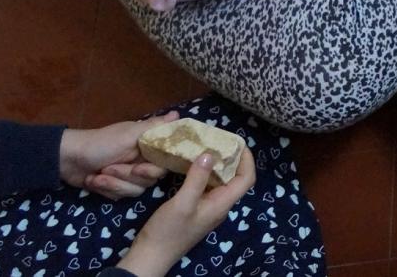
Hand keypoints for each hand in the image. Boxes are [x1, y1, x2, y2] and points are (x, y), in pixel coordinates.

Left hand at [59, 113, 174, 199]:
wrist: (68, 159)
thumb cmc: (100, 143)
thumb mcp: (128, 134)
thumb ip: (154, 127)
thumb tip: (178, 114)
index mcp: (148, 145)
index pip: (166, 162)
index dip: (154, 169)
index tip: (139, 169)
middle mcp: (143, 161)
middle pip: (150, 179)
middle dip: (127, 176)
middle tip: (109, 168)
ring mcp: (129, 176)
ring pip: (136, 190)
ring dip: (114, 183)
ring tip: (98, 175)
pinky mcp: (117, 187)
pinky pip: (122, 196)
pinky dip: (107, 189)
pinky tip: (94, 180)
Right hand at [118, 152, 257, 276]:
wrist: (150, 256)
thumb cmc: (167, 232)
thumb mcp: (182, 203)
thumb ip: (197, 179)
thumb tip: (210, 154)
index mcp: (222, 204)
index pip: (246, 179)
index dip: (246, 159)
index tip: (237, 142)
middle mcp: (219, 205)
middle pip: (235, 178)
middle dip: (231, 158)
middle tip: (219, 140)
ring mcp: (207, 208)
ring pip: (220, 181)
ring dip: (217, 165)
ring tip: (207, 147)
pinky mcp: (195, 209)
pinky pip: (206, 187)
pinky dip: (204, 174)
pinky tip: (193, 165)